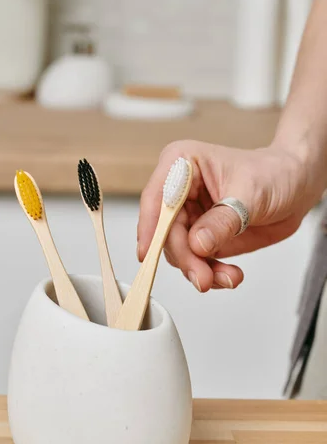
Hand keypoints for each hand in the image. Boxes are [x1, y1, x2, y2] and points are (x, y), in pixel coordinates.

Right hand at [137, 140, 312, 291]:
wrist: (296, 187)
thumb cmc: (274, 174)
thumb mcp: (250, 194)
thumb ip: (222, 221)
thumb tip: (196, 243)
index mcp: (182, 164)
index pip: (156, 198)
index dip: (150, 227)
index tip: (148, 253)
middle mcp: (179, 190)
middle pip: (164, 231)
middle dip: (184, 257)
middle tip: (203, 278)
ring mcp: (189, 215)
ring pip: (178, 251)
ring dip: (199, 269)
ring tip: (227, 277)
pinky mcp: (201, 236)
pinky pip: (195, 261)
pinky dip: (210, 273)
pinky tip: (230, 275)